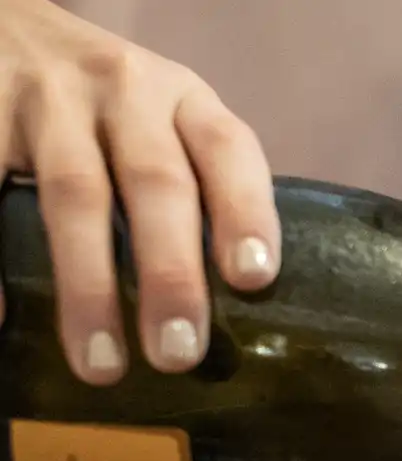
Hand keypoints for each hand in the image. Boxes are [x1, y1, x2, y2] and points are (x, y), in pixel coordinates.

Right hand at [0, 0, 277, 383]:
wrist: (11, 28)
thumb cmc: (110, 109)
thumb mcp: (165, 124)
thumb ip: (196, 192)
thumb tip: (229, 319)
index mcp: (183, 100)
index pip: (228, 150)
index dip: (245, 212)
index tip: (253, 279)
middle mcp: (124, 92)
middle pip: (156, 181)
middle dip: (170, 272)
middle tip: (179, 352)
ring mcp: (50, 100)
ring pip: (76, 193)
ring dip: (90, 285)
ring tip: (103, 363)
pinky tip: (4, 313)